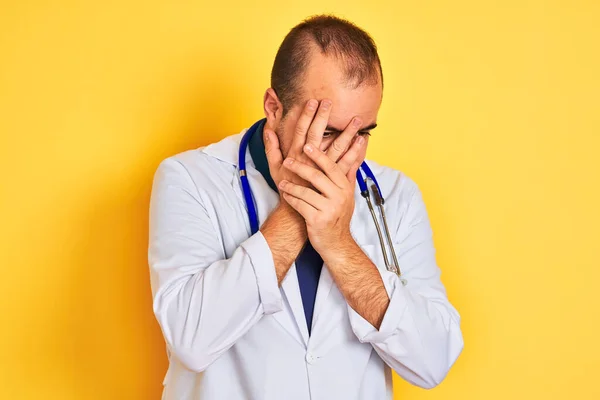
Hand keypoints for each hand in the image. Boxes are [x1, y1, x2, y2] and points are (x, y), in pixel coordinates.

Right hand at [263, 99, 363, 191]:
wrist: (296, 210)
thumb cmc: (285, 187)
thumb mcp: (274, 167)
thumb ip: (271, 148)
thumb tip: (268, 130)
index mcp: (295, 155)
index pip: (301, 131)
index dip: (306, 116)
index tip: (312, 102)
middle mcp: (309, 160)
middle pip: (317, 134)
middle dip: (323, 117)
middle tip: (329, 101)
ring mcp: (322, 169)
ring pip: (337, 146)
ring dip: (347, 132)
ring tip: (356, 119)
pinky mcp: (333, 178)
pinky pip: (346, 163)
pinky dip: (355, 151)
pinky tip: (362, 141)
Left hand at [277, 134, 365, 255]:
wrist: (337, 243)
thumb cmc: (339, 217)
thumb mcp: (348, 195)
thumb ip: (349, 175)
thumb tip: (355, 155)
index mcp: (345, 188)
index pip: (331, 167)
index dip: (318, 155)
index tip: (306, 146)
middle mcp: (339, 197)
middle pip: (317, 177)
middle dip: (300, 167)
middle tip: (288, 161)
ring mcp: (329, 209)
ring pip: (306, 192)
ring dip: (291, 186)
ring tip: (282, 183)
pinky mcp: (317, 220)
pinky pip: (300, 205)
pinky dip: (291, 199)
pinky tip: (285, 195)